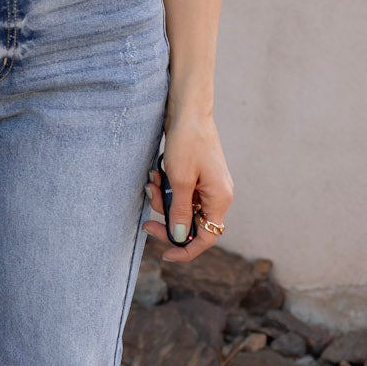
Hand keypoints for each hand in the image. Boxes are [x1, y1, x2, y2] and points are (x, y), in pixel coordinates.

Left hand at [143, 109, 232, 263]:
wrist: (188, 110)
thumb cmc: (187, 142)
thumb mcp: (179, 180)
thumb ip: (179, 211)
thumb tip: (180, 238)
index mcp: (220, 199)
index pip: (207, 237)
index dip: (186, 250)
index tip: (164, 254)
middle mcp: (218, 195)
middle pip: (192, 224)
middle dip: (167, 219)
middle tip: (146, 220)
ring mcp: (208, 185)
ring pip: (182, 207)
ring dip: (163, 200)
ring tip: (151, 181)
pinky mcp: (198, 176)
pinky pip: (180, 192)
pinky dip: (166, 188)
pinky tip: (156, 174)